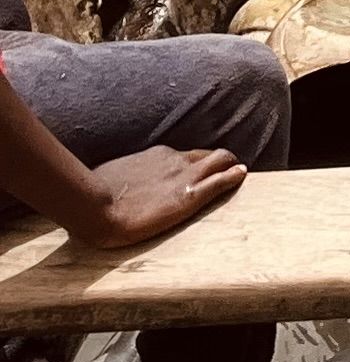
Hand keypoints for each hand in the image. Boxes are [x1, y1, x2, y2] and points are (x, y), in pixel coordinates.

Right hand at [68, 146, 247, 249]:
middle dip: (220, 159)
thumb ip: (125, 178)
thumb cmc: (95, 194)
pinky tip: (242, 175)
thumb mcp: (113, 177)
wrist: (96, 207)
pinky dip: (233, 177)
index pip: (185, 154)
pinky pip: (219, 182)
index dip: (196, 160)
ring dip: (230, 165)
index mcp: (156, 155)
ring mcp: (183, 176)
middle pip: (207, 154)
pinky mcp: (189, 196)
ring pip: (219, 161)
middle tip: (229, 167)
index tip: (202, 166)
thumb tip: (116, 185)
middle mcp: (174, 160)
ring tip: (239, 170)